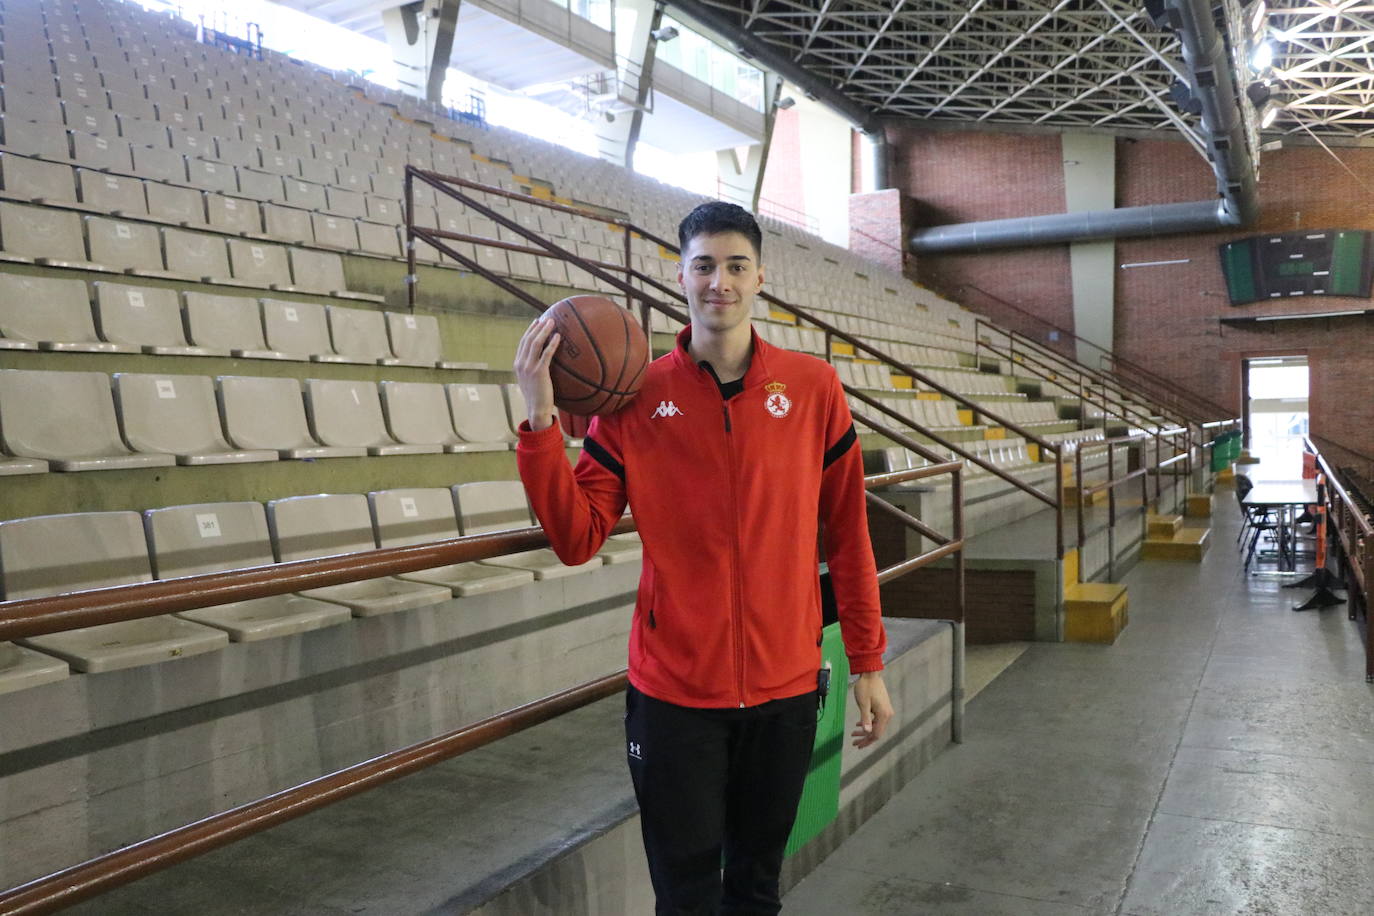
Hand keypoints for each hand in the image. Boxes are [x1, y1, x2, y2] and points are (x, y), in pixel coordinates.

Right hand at [513, 316, 559, 430]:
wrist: (536, 409)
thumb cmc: (537, 396)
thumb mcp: (530, 380)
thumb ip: (533, 369)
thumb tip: (543, 360)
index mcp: (518, 364)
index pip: (523, 343)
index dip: (530, 331)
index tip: (536, 322)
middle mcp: (521, 364)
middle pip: (528, 340)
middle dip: (537, 327)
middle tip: (547, 318)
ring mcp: (529, 368)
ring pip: (535, 344)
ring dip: (544, 331)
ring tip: (553, 322)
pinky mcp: (539, 372)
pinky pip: (546, 354)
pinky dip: (552, 344)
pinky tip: (558, 337)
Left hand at [850, 671, 892, 748]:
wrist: (870, 673)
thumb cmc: (865, 687)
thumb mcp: (863, 704)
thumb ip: (865, 719)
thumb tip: (867, 732)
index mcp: (884, 715)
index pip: (876, 734)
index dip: (866, 741)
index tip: (857, 745)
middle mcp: (887, 714)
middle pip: (877, 732)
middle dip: (865, 738)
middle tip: (854, 742)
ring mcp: (886, 710)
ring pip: (876, 726)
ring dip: (865, 731)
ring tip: (854, 733)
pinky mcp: (883, 707)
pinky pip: (876, 719)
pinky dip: (868, 723)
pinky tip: (859, 724)